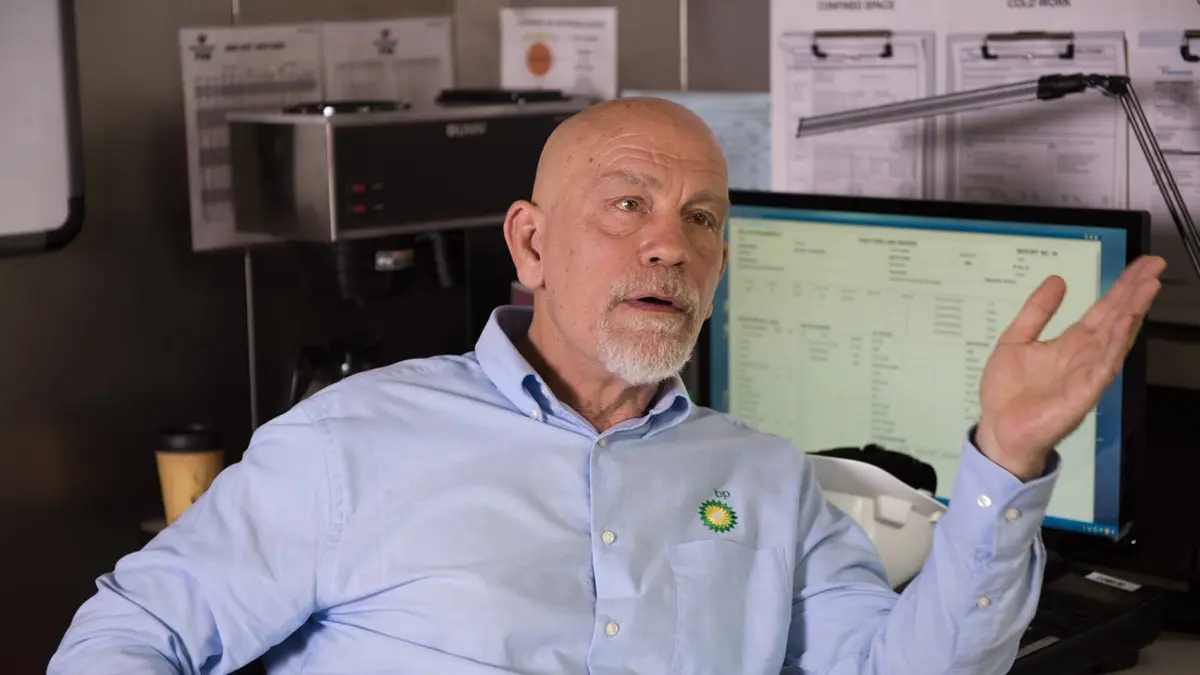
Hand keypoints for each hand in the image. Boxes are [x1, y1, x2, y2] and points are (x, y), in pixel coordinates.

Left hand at [975, 255, 1166, 480]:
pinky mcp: (1083, 392)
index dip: (1121, 287)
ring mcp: (1088, 373)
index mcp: (1071, 344)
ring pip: (1116, 337)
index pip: (1103, 310)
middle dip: (1135, 291)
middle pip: (1117, 317)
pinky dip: (1114, 343)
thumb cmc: (1007, 392)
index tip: (1141, 265)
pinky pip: (1104, 365)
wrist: (998, 429)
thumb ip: (1037, 312)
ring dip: (1132, 311)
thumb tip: (1057, 280)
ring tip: (1148, 286)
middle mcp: (1085, 355)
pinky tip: (1125, 322)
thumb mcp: (1015, 340)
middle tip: (1154, 265)